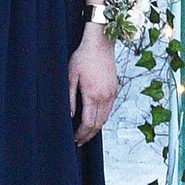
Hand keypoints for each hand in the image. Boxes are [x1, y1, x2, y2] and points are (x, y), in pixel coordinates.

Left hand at [68, 25, 117, 144]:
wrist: (100, 43)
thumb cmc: (83, 57)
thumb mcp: (71, 76)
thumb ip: (70, 98)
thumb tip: (70, 116)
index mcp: (93, 95)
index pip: (88, 123)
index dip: (81, 134)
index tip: (74, 139)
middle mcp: (105, 97)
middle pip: (98, 124)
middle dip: (88, 135)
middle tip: (78, 141)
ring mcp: (112, 93)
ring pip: (105, 118)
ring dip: (95, 128)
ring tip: (85, 133)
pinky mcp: (115, 89)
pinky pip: (109, 109)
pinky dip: (102, 118)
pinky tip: (94, 118)